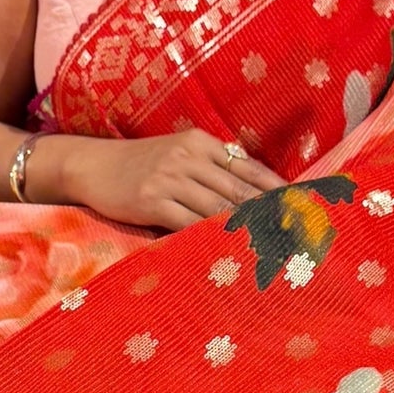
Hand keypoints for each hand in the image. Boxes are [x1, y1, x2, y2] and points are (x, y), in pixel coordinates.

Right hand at [55, 129, 284, 229]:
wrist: (90, 165)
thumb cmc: (139, 164)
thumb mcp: (177, 152)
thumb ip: (212, 167)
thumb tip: (253, 189)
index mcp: (201, 141)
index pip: (250, 168)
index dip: (278, 190)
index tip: (303, 207)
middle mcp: (188, 156)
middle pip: (240, 189)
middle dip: (271, 213)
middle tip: (298, 232)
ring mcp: (169, 177)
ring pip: (218, 207)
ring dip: (247, 229)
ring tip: (273, 246)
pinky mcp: (151, 200)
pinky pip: (188, 222)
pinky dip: (210, 237)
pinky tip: (228, 250)